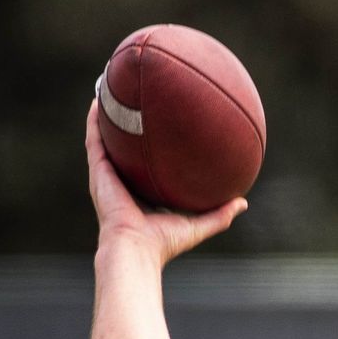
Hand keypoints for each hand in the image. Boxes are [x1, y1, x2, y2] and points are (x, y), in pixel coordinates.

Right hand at [85, 103, 245, 263]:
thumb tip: (243, 202)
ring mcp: (107, 176)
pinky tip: (99, 99)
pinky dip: (94, 119)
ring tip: (112, 89)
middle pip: (123, 147)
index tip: (160, 127)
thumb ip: (220, 214)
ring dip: (106, 115)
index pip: (144, 165)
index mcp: (140, 194)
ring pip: (104, 138)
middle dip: (126, 126)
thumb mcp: (197, 225)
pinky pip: (94, 140)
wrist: (136, 249)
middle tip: (135, 100)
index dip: (149, 147)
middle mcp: (121, 182)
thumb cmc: (163, 243)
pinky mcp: (98, 172)